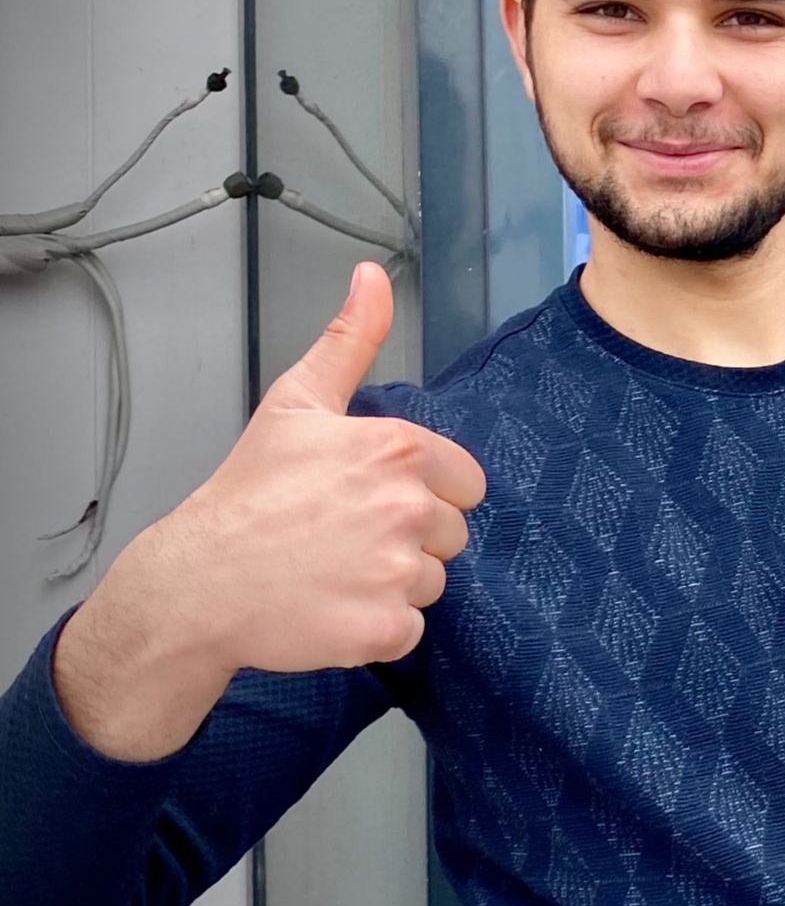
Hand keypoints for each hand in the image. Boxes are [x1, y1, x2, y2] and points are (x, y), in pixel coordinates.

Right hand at [57, 263, 486, 758]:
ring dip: (391, 583)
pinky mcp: (385, 626)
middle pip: (451, 534)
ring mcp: (397, 571)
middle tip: (342, 535)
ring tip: (332, 569)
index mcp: (398, 451)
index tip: (370, 498)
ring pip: (431, 582)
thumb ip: (349, 339)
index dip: (424, 492)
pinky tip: (331, 606)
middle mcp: (407, 508)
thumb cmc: (248, 493)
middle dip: (407, 538)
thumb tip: (372, 276)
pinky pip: (410, 628)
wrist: (197, 581)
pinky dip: (376, 626)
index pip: (465, 483)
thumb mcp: (297, 402)